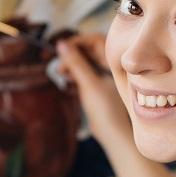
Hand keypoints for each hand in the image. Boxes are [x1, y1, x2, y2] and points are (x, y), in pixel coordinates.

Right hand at [56, 34, 132, 151]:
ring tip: (62, 74)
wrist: (114, 135)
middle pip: (88, 51)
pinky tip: (67, 82)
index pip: (94, 40)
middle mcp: (111, 66)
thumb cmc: (107, 110)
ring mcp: (105, 76)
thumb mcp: (88, 83)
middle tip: (60, 66)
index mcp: (115, 61)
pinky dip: (75, 76)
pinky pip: (84, 74)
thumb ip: (76, 63)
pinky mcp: (98, 87)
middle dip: (72, 55)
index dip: (77, 42)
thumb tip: (61, 44)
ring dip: (72, 66)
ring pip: (85, 63)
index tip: (62, 48)